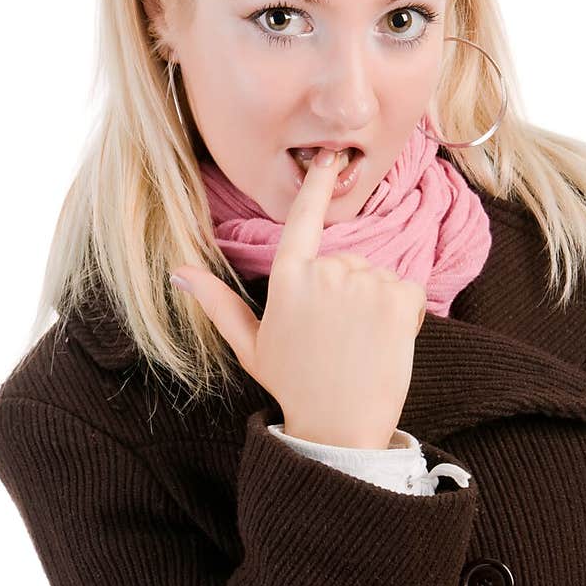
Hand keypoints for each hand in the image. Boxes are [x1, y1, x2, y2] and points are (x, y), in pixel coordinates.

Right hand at [171, 149, 426, 447]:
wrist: (339, 428)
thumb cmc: (293, 386)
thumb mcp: (250, 344)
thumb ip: (218, 301)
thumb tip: (178, 270)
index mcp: (287, 278)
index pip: (304, 218)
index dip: (319, 184)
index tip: (330, 156)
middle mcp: (324, 271)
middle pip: (347, 261)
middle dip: (350, 291)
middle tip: (338, 340)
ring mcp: (362, 282)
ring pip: (378, 277)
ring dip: (377, 305)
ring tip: (359, 346)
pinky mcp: (398, 297)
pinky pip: (407, 291)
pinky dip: (404, 314)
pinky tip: (386, 344)